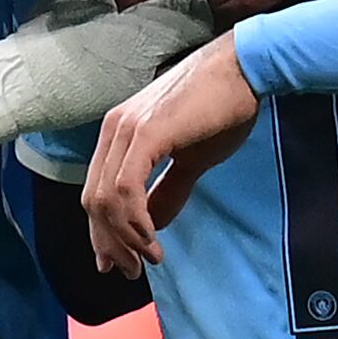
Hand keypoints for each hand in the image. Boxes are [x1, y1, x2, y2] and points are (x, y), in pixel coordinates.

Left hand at [84, 31, 261, 274]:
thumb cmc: (224, 108)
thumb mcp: (192, 158)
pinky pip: (125, 189)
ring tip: (150, 258)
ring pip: (105, 199)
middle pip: (93, 201)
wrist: (245, 68)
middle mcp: (114, 129)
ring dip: (124, 238)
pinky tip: (152, 238)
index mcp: (119, 132)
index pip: (95, 192)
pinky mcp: (145, 133)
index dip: (102, 234)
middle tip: (133, 270)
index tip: (119, 264)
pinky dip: (134, 221)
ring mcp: (126, 129)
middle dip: (110, 244)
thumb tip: (152, 226)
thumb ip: (168, 190)